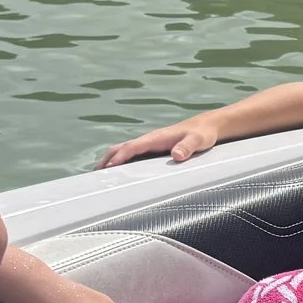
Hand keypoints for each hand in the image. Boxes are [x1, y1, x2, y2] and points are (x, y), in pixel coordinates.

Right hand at [100, 113, 222, 168]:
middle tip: (96, 174)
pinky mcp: (153, 148)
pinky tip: (120, 172)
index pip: (133, 147)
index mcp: (156, 138)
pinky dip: (122, 161)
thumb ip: (188, 147)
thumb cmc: (202, 134)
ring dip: (112, 160)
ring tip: (101, 175)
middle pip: (122, 148)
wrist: (207, 127)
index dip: (120, 157)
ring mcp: (150, 144)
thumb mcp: (198, 140)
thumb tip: (176, 155)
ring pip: (125, 150)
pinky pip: (133, 154)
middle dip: (108, 159)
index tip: (109, 168)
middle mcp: (149, 140)